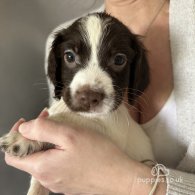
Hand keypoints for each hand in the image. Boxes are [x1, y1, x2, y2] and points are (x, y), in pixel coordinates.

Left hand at [5, 112, 165, 193]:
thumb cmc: (98, 155)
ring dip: (47, 141)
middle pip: (29, 154)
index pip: (13, 154)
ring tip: (62, 129)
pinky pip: (55, 163)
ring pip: (43, 158)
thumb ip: (43, 130)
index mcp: (42, 167)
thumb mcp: (69, 135)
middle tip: (48, 119)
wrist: (120, 176)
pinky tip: (71, 144)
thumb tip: (24, 128)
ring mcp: (58, 181)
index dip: (16, 135)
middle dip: (35, 134)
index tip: (27, 122)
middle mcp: (47, 177)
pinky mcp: (69, 180)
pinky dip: (57, 150)